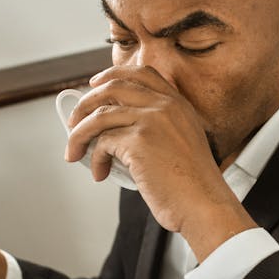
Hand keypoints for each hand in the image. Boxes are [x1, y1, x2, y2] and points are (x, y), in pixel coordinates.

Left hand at [64, 67, 255, 259]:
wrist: (204, 205)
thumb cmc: (192, 185)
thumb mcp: (183, 142)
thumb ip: (159, 127)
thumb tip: (115, 130)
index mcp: (178, 104)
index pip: (142, 74)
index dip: (112, 75)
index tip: (95, 85)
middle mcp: (165, 106)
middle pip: (113, 87)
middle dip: (85, 104)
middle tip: (74, 123)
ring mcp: (152, 120)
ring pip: (100, 115)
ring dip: (79, 134)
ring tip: (74, 152)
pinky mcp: (139, 141)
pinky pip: (102, 143)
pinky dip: (95, 159)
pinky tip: (100, 173)